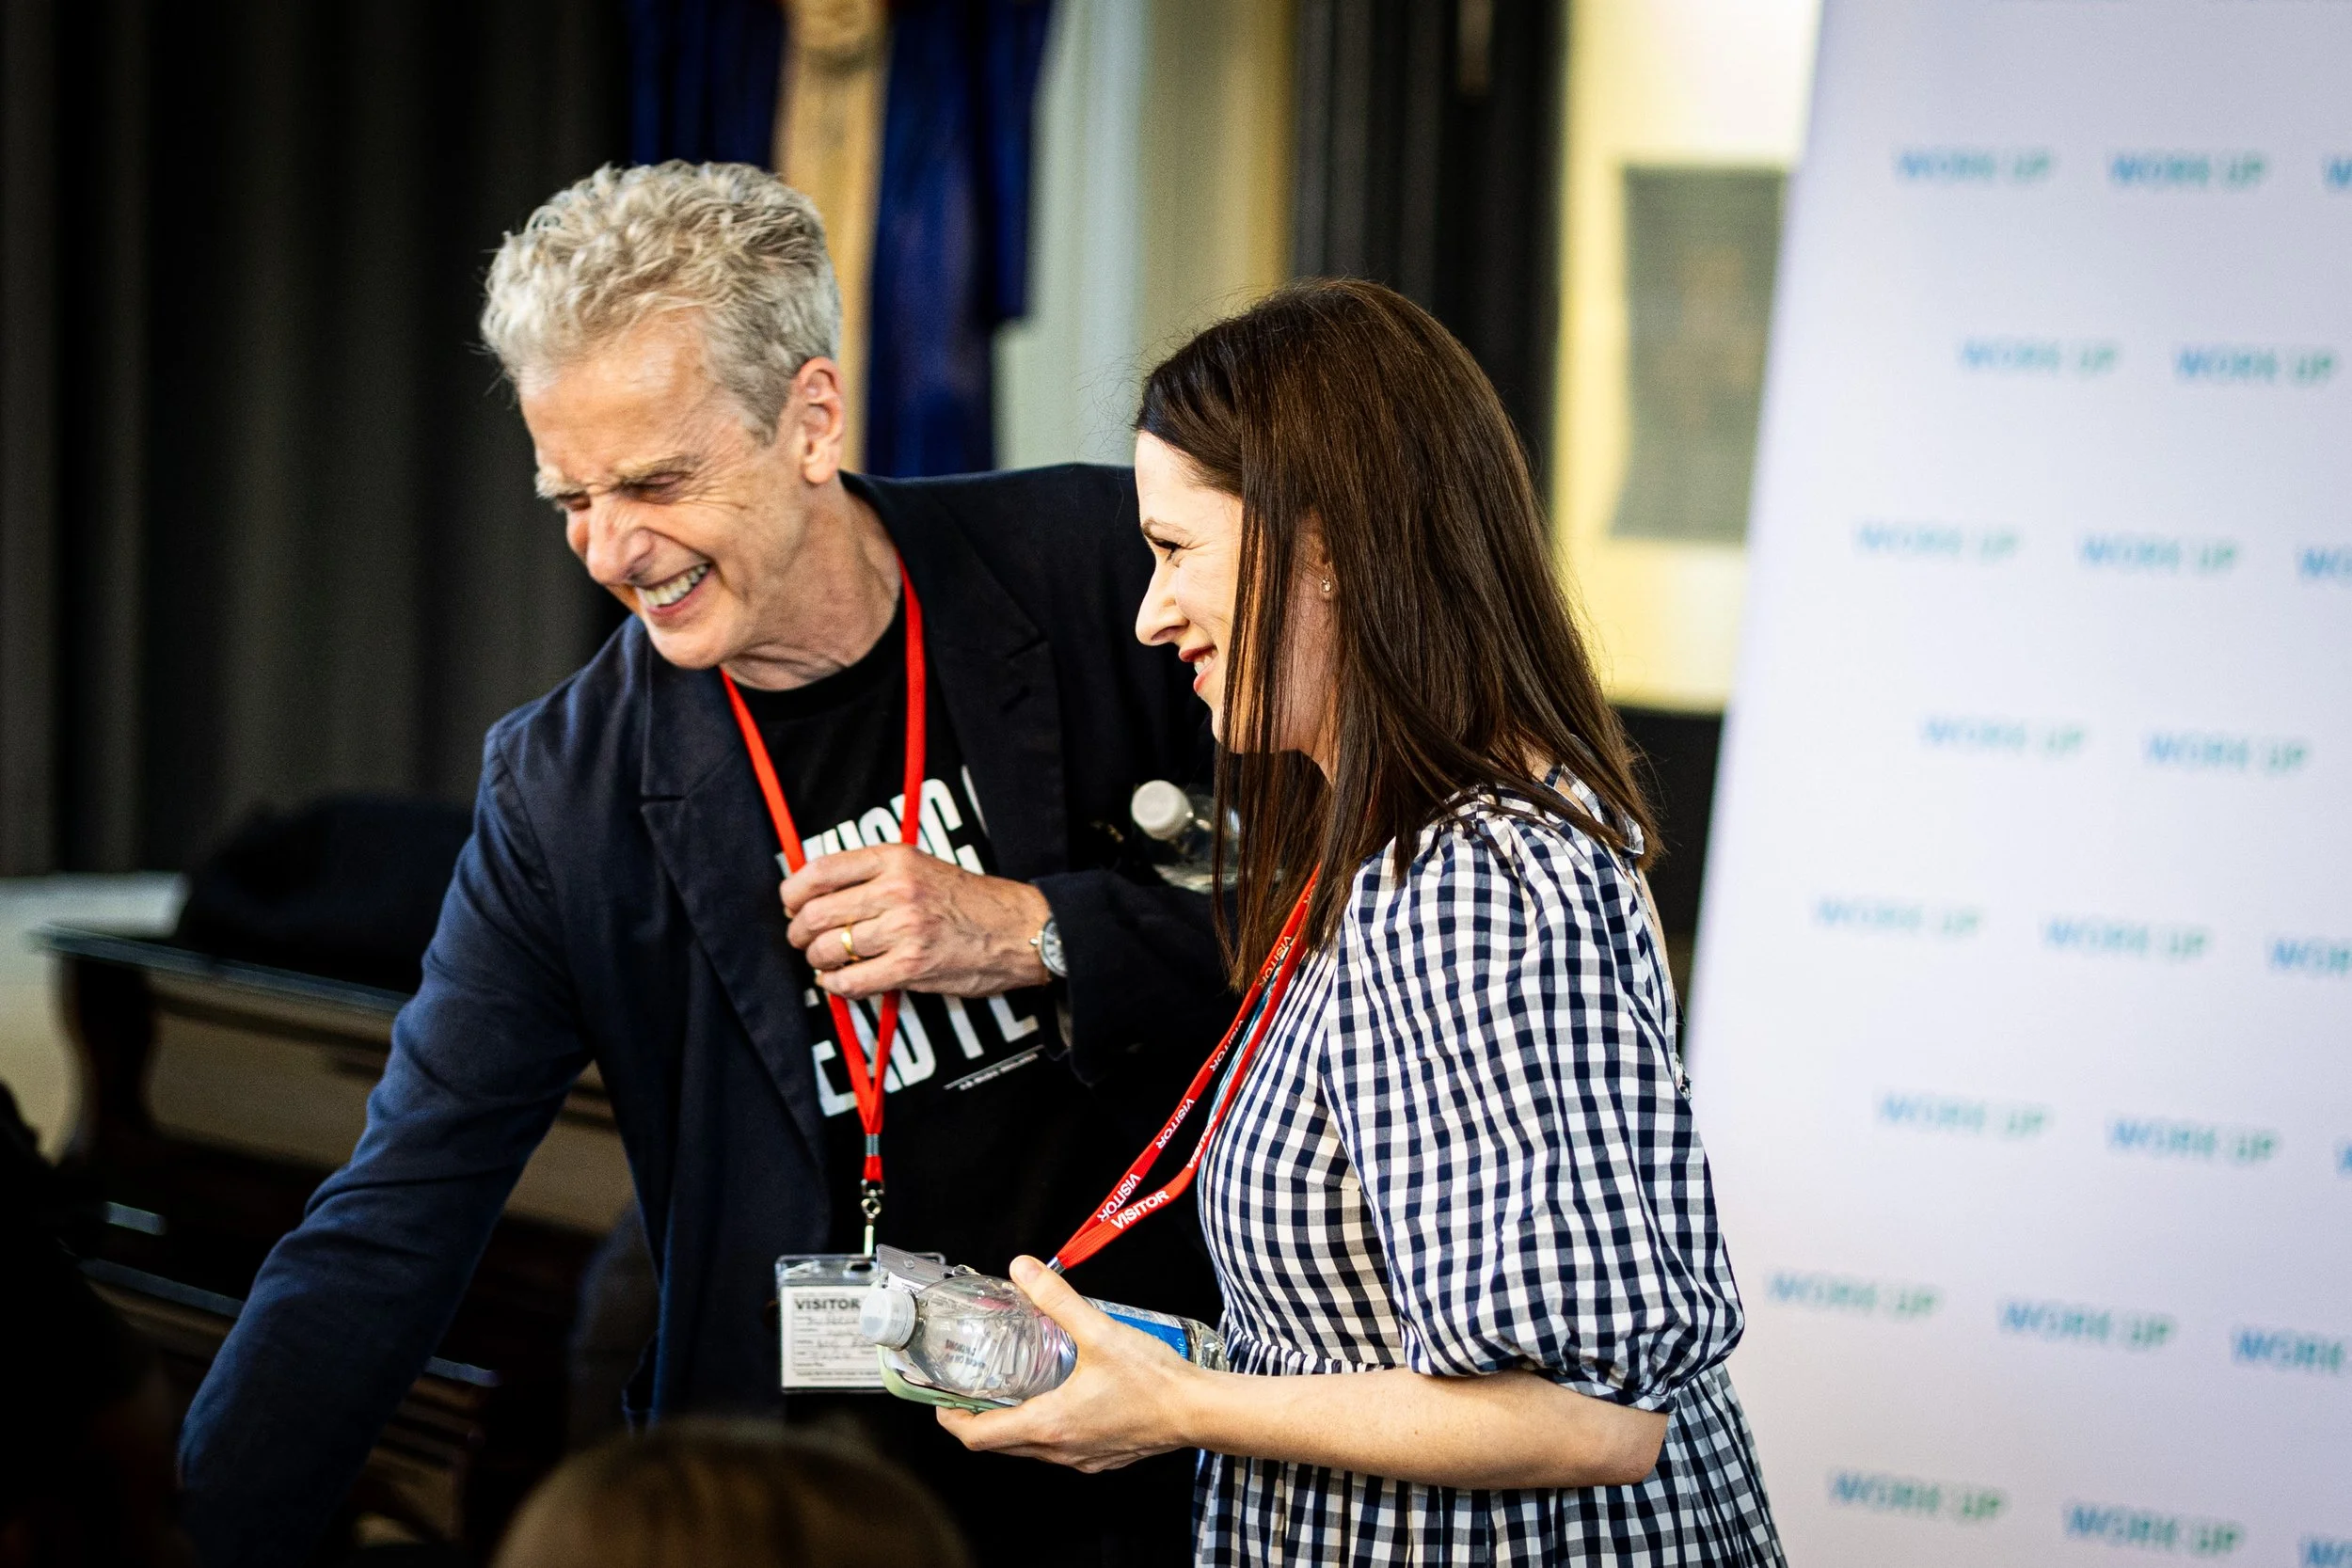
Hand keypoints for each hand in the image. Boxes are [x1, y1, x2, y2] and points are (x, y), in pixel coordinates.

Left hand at [784, 843, 1052, 997]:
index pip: (821, 870)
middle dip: (800, 932)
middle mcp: (897, 890)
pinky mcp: (911, 966)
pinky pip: (851, 981)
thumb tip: (818, 892)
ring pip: (830, 949)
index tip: (791, 904)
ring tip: (826, 961)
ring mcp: (904, 929)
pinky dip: (836, 986)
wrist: (1019, 929)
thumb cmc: (971, 901)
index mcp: (895, 859)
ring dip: (819, 961)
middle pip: (817, 912)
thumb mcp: (922, 866)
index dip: (793, 891)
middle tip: (803, 940)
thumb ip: (875, 873)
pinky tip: (839, 982)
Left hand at [937, 1257, 1201, 1471]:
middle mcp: (1059, 1450)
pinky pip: (1057, 1449)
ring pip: (1028, 1449)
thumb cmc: (1154, 1380)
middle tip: (969, 1389)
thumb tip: (1023, 1270)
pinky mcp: (1100, 1458)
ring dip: (1011, 1423)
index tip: (941, 1401)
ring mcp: (1081, 1458)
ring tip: (1010, 1389)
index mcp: (1049, 1425)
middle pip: (998, 1445)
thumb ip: (1057, 1299)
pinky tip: (1056, 1399)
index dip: (952, 1420)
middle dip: (977, 1419)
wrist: (1198, 1412)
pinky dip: (1043, 1429)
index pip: (979, 1438)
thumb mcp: (1100, 1331)